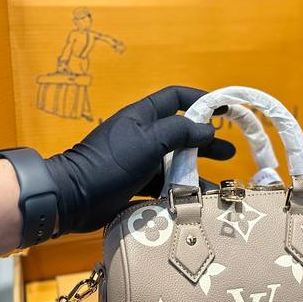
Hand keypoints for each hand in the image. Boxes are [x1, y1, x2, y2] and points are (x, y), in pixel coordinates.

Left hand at [45, 86, 233, 234]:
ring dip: (196, 174)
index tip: (224, 111)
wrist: (73, 198)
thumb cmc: (111, 163)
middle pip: (180, 134)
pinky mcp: (133, 186)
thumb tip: (207, 129)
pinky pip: (162, 187)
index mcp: (142, 117)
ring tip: (219, 187)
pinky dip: (179, 193)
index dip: (201, 100)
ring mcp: (137, 162)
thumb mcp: (149, 142)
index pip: (175, 98)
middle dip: (205, 143)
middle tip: (229, 154)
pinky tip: (195, 203)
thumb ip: (180, 132)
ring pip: (173, 164)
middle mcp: (141, 136)